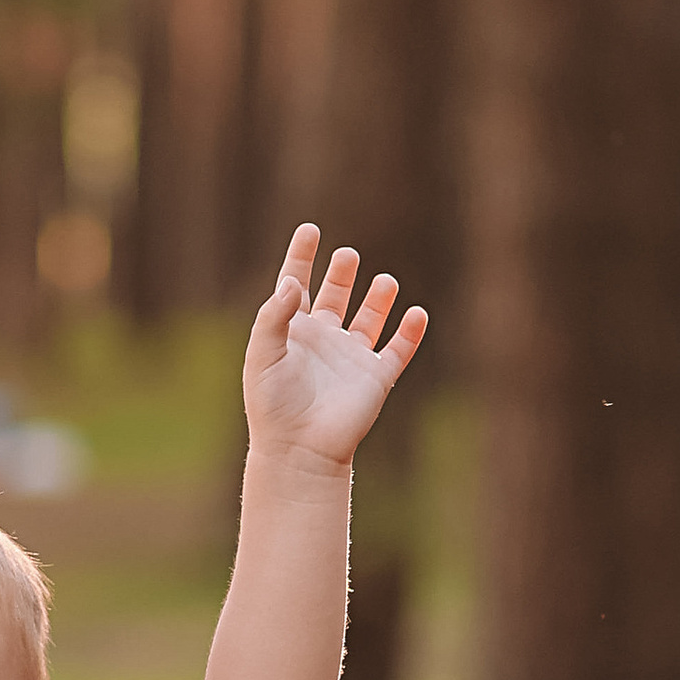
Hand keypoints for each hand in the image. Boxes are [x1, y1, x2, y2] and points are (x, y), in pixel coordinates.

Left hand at [242, 224, 426, 468]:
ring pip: (369, 319)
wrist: (299, 450)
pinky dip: (410, 331)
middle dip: (341, 274)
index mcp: (292, 333)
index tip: (310, 229)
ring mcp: (351, 358)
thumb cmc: (273, 405)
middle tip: (347, 255)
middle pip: (334, 297)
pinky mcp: (376, 377)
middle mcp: (322, 341)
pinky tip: (417, 313)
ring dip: (377, 298)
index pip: (297, 285)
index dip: (302, 257)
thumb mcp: (263, 354)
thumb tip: (292, 281)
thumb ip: (274, 315)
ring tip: (384, 280)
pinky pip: (398, 349)